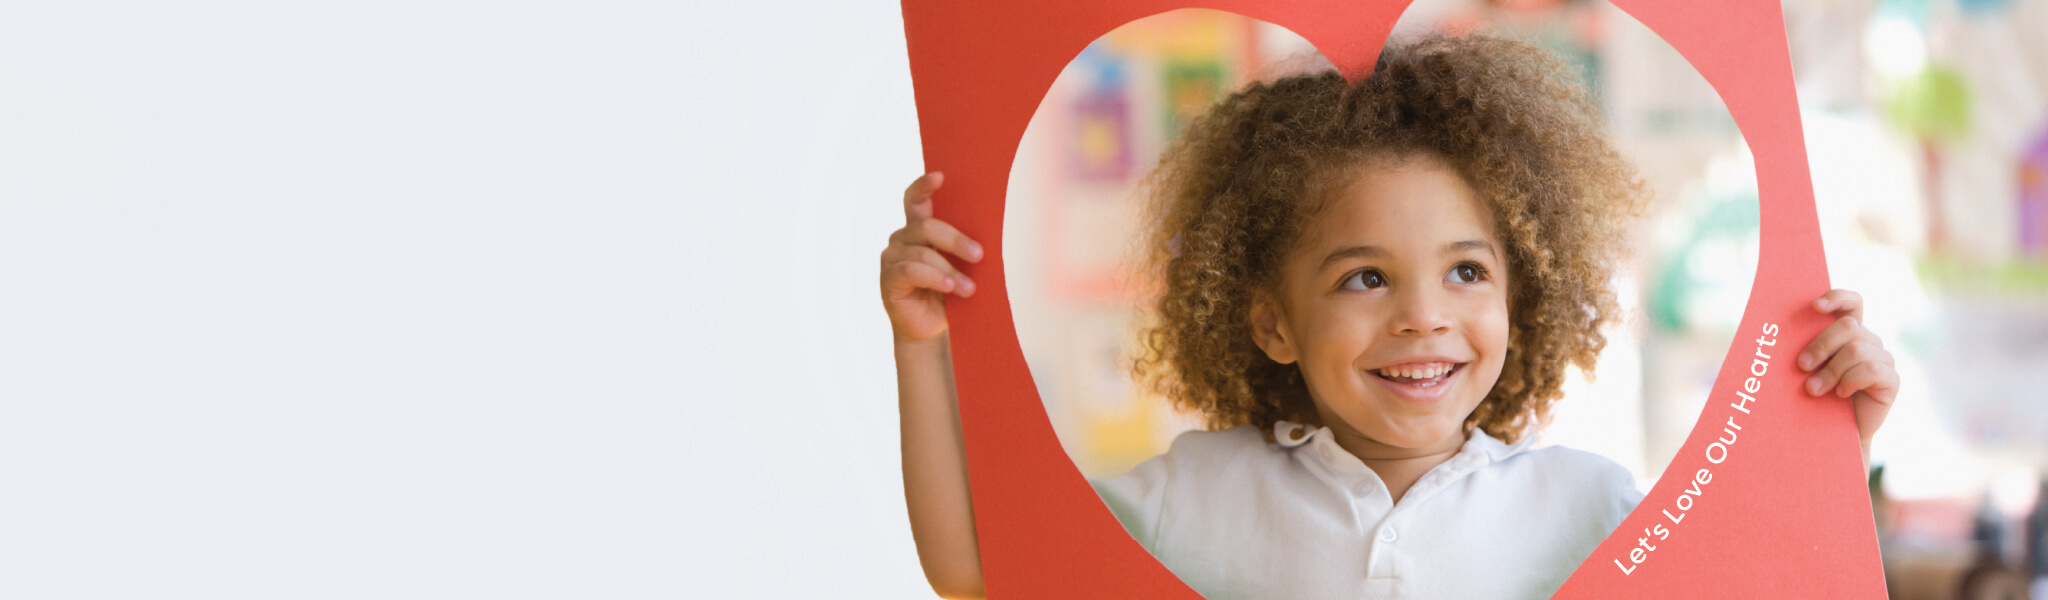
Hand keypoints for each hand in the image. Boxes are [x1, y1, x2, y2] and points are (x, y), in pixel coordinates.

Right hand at [880, 172, 982, 342]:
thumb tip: (995, 233)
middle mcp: (902, 239)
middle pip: (927, 227)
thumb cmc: (951, 292)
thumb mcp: (962, 266)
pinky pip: (911, 271)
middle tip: (979, 255)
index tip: (940, 176)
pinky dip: (934, 278)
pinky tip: (950, 287)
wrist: (933, 328)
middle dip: (956, 240)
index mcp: (919, 229)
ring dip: (950, 270)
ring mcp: (891, 258)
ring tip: (969, 289)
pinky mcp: (888, 279)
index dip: (924, 185)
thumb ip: (966, 247)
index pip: (915, 199)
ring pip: (922, 252)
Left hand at [1795, 289, 1897, 461]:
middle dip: (1820, 345)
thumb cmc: (1811, 397)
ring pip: (1856, 350)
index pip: (1852, 302)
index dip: (1837, 298)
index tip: (1814, 307)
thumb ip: (1801, 348)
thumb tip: (1772, 328)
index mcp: (1849, 332)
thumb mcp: (1803, 369)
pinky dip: (1850, 381)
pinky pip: (1871, 371)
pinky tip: (1840, 394)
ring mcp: (1883, 360)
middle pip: (1848, 326)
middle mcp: (1869, 342)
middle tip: (1800, 366)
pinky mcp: (1891, 381)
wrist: (1829, 434)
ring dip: (1830, 371)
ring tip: (1813, 390)